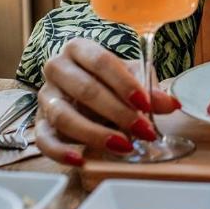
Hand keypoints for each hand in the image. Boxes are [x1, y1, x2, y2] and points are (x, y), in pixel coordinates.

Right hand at [35, 38, 180, 165]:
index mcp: (79, 48)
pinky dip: (60, 152)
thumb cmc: (107, 79)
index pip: (101, 61)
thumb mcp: (129, 77)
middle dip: (117, 112)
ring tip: (123, 146)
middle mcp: (57, 68)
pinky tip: (81, 160)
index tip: (145, 103)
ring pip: (63, 116)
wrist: (81, 87)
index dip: (124, 83)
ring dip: (95, 134)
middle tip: (143, 130)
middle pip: (85, 89)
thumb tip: (170, 104)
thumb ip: (148, 89)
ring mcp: (46, 96)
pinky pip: (43, 139)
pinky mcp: (39, 122)